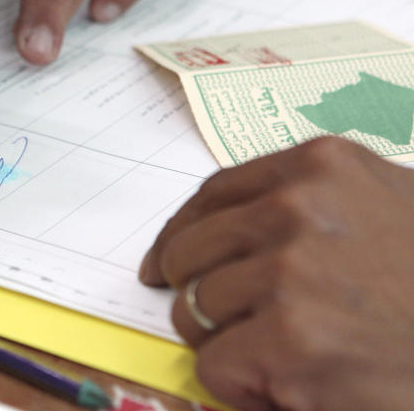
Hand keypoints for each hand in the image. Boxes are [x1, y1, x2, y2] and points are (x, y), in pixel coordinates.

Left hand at [139, 137, 413, 410]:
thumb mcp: (388, 207)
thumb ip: (311, 203)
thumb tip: (226, 231)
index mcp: (321, 166)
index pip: (212, 195)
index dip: (180, 235)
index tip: (163, 264)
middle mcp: (298, 206)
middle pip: (191, 251)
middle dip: (199, 294)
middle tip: (231, 325)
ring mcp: (291, 270)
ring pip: (195, 310)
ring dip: (224, 344)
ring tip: (282, 357)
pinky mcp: (289, 339)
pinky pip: (214, 364)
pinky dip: (239, 386)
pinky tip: (290, 387)